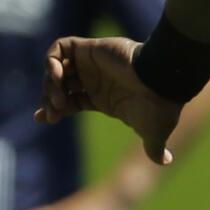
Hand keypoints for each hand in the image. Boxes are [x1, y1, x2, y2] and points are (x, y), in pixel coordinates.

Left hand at [35, 36, 181, 164]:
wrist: (163, 82)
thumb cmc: (158, 108)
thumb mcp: (154, 134)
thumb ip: (154, 148)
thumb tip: (166, 162)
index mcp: (103, 98)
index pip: (70, 102)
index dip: (53, 109)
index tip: (42, 119)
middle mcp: (95, 80)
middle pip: (59, 86)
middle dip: (49, 100)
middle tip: (52, 112)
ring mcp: (92, 63)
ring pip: (56, 67)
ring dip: (49, 83)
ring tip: (59, 99)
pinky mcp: (91, 48)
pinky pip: (60, 47)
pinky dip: (51, 61)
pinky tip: (59, 77)